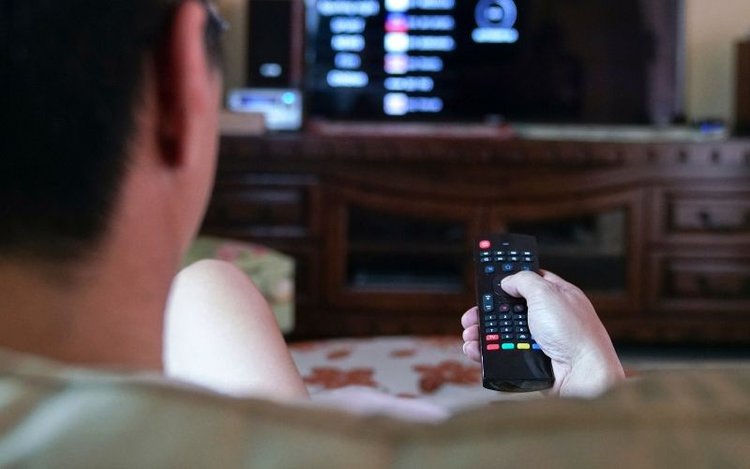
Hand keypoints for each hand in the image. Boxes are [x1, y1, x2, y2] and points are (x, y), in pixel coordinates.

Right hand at [461, 270, 624, 396]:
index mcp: (557, 296)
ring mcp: (540, 341)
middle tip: (472, 316)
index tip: (488, 283)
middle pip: (510, 310)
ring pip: (503, 333)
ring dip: (483, 333)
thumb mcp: (547, 294)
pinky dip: (486, 352)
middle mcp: (548, 318)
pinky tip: (475, 350)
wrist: (582, 375)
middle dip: (487, 312)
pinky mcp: (532, 361)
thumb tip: (507, 280)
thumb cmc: (574, 334)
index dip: (508, 281)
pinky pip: (503, 354)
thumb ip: (524, 281)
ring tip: (469, 335)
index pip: (529, 282)